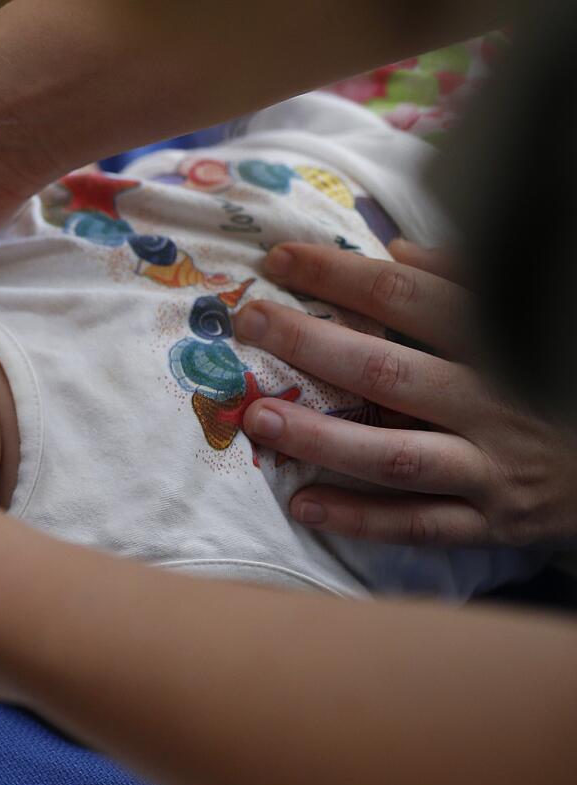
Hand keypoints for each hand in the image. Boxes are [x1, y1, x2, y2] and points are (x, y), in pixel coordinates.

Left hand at [234, 240, 576, 546]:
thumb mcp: (535, 318)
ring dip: (320, 438)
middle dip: (310, 345)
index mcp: (501, 342)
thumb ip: (469, 283)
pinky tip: (303, 504)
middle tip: (248, 324)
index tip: (279, 261)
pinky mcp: (493, 523)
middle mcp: (493, 403)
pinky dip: (360, 518)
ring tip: (258, 419)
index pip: (406, 296)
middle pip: (387, 372)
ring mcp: (492, 468)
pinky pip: (418, 524)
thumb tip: (399, 251)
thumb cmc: (563, 377)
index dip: (338, 274)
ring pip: (394, 455)